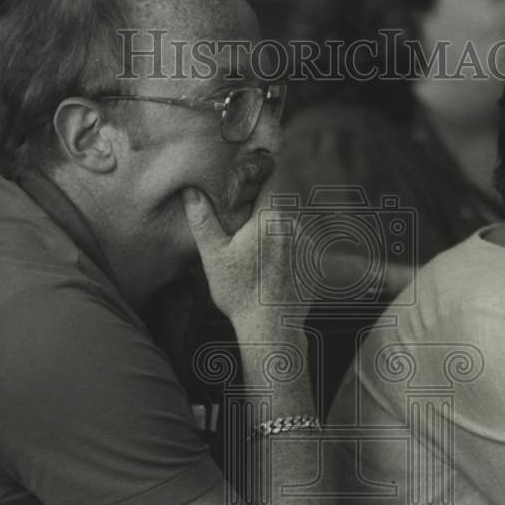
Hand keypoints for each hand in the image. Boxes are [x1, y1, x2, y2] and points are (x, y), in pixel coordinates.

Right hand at [182, 184, 305, 333]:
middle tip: (242, 236)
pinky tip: (270, 273)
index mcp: (271, 218)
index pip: (271, 181)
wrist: (270, 327)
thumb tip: (190, 190)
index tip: (249, 179)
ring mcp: (308, 246)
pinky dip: (285, 254)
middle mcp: (295, 226)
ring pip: (287, 229)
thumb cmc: (239, 292)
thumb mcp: (213, 255)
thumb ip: (203, 219)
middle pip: (276, 208)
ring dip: (274, 236)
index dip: (258, 178)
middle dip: (261, 216)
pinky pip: (297, 249)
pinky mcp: (314, 263)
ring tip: (255, 261)